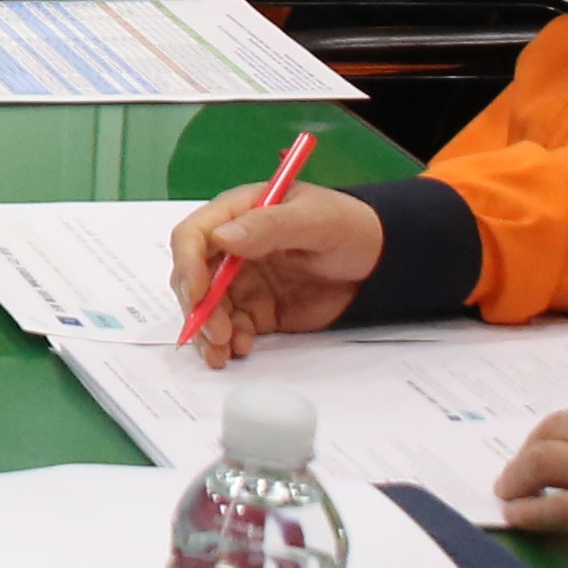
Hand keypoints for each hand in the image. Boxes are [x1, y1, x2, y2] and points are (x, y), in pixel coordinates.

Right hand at [165, 183, 385, 361]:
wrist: (379, 261)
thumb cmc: (348, 227)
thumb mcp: (315, 220)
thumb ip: (270, 226)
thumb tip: (222, 238)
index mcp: (237, 215)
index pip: (193, 236)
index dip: (188, 264)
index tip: (199, 293)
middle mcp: (231, 249)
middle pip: (193, 276)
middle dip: (198, 307)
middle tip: (216, 333)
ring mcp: (243, 281)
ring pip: (208, 307)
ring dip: (208, 330)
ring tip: (223, 352)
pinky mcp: (258, 309)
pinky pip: (233, 326)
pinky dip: (230, 341)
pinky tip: (242, 349)